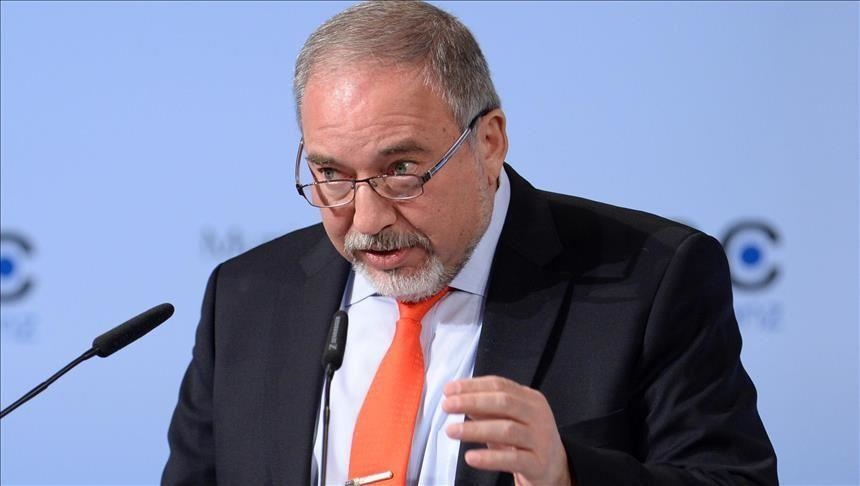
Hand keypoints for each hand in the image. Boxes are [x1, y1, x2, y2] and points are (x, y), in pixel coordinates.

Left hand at [442, 376, 572, 485]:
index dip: (472, 386)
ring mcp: (540, 439)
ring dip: (475, 429)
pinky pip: (512, 460)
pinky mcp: (538, 463)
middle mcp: (537, 415)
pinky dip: (489, 458)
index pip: (499, 385)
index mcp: (530, 398)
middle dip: (472, 402)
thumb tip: (459, 399)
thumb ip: (487, 409)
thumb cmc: (527, 439)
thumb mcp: (509, 419)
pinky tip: (470, 457)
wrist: (556, 468)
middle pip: (503, 402)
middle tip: (448, 406)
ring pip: (506, 430)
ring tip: (451, 430)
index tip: (449, 390)